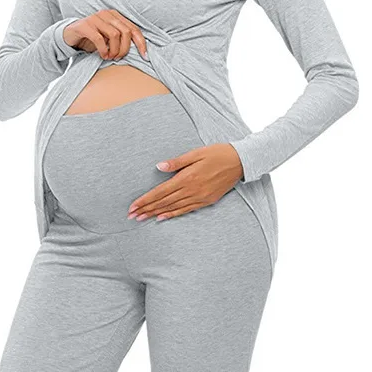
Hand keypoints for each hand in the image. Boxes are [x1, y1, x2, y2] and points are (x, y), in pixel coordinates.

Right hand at [62, 9, 147, 59]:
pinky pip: (99, 39)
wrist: (70, 35)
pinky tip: (103, 55)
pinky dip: (103, 50)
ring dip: (114, 50)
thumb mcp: (109, 38)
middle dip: (125, 49)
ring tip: (110, 57)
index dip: (141, 43)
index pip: (133, 28)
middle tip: (118, 58)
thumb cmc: (93, 38)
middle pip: (125, 32)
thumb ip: (122, 40)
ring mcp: (95, 18)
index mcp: (116, 16)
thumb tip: (139, 50)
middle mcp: (107, 14)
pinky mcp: (85, 25)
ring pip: (114, 35)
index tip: (144, 56)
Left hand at [128, 143, 243, 220]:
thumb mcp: (196, 153)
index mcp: (187, 177)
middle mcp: (191, 190)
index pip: (160, 191)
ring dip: (156, 213)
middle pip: (164, 202)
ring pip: (173, 208)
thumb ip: (177, 162)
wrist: (240, 162)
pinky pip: (186, 210)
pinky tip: (162, 218)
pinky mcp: (206, 201)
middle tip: (132, 216)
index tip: (133, 206)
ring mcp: (199, 197)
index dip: (145, 199)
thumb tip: (159, 167)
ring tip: (142, 218)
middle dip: (146, 209)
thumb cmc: (217, 153)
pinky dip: (172, 214)